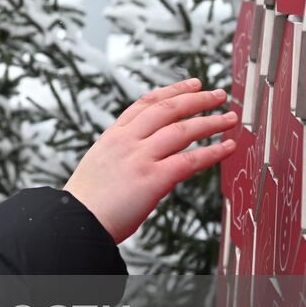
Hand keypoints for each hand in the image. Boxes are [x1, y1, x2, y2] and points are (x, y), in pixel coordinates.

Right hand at [63, 78, 237, 244]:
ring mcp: (139, 158)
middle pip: (168, 109)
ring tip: (230, 119)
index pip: (146, 103)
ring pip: (183, 130)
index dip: (173, 91)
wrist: (76, 221)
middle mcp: (126, 141)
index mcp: (113, 136)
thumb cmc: (88, 201)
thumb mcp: (102, 164)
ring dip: (211, 122)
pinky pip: (190, 160)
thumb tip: (155, 152)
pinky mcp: (152, 179)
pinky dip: (212, 152)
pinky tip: (227, 147)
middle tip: (219, 95)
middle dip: (197, 99)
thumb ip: (126, 153)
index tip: (192, 84)